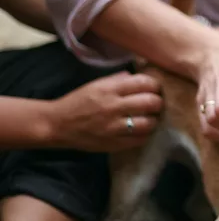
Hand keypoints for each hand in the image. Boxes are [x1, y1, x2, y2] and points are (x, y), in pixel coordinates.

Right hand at [48, 71, 162, 151]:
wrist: (58, 125)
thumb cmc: (78, 102)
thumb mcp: (96, 85)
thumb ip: (118, 80)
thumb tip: (138, 77)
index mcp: (109, 89)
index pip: (144, 83)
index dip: (155, 85)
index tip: (155, 88)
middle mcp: (114, 107)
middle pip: (151, 102)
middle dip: (158, 102)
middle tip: (156, 104)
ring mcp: (115, 127)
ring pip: (149, 123)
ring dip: (153, 120)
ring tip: (150, 118)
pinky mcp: (115, 143)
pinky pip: (141, 139)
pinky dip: (145, 134)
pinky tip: (142, 130)